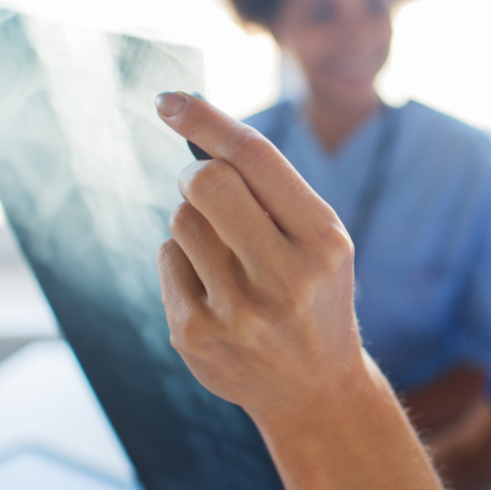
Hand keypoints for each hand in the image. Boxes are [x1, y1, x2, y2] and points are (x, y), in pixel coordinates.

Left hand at [154, 91, 360, 421]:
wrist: (316, 389)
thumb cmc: (316, 294)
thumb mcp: (322, 243)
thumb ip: (274, 193)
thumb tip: (199, 137)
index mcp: (323, 241)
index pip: (255, 159)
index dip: (208, 120)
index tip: (171, 100)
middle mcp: (283, 276)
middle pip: (207, 182)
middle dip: (198, 173)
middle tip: (205, 184)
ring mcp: (236, 310)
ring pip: (181, 219)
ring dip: (194, 220)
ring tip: (225, 253)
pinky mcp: (196, 334)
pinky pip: (167, 258)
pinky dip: (185, 260)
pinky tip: (215, 290)